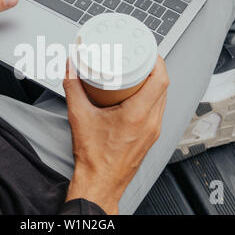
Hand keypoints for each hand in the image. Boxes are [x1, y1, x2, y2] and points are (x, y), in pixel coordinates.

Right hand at [63, 57, 168, 214]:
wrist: (100, 182)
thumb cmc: (94, 157)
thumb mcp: (79, 116)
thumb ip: (73, 87)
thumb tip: (71, 68)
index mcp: (137, 116)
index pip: (160, 81)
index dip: (157, 62)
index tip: (149, 52)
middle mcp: (150, 123)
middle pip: (163, 87)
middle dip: (154, 69)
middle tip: (141, 59)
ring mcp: (153, 131)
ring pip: (162, 99)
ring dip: (154, 84)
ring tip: (139, 74)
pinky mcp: (150, 137)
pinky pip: (157, 110)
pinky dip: (151, 98)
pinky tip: (138, 96)